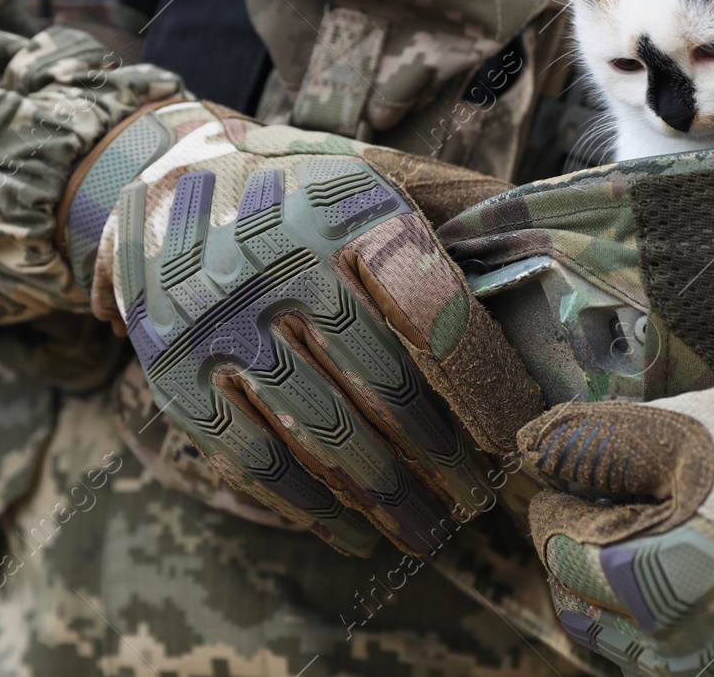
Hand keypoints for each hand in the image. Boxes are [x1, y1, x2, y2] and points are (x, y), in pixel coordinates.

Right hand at [74, 100, 544, 555]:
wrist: (165, 184)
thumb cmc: (300, 197)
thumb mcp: (366, 181)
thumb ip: (444, 227)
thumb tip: (548, 280)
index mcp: (345, 206)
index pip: (434, 311)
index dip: (484, 383)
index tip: (518, 435)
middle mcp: (279, 258)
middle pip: (382, 385)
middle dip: (440, 460)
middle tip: (475, 504)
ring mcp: (221, 318)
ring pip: (321, 433)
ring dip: (383, 498)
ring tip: (425, 533)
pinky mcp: (173, 368)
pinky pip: (251, 455)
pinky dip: (306, 505)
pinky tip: (348, 531)